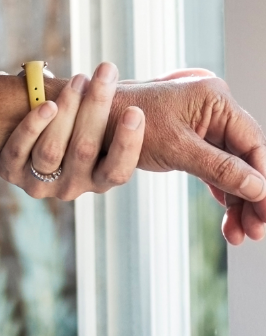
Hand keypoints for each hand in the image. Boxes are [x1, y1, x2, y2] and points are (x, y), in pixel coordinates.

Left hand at [0, 62, 143, 199]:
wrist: (21, 129)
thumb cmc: (74, 126)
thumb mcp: (100, 129)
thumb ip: (118, 117)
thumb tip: (161, 88)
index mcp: (99, 180)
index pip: (117, 171)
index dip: (127, 143)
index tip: (134, 110)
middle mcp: (72, 187)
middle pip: (85, 151)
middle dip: (96, 107)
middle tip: (106, 72)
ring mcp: (39, 182)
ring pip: (53, 149)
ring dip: (67, 109)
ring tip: (79, 79)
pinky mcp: (10, 171)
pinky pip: (20, 149)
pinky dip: (33, 125)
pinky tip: (46, 104)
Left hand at [117, 71, 265, 244]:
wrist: (88, 119)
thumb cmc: (124, 123)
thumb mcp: (176, 149)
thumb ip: (219, 168)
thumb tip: (259, 189)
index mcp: (216, 100)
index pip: (253, 145)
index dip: (263, 182)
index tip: (265, 216)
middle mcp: (214, 108)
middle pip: (246, 159)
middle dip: (250, 198)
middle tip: (253, 233)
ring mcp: (203, 124)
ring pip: (232, 167)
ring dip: (236, 201)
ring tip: (238, 235)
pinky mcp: (191, 138)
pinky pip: (214, 167)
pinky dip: (219, 191)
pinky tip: (227, 220)